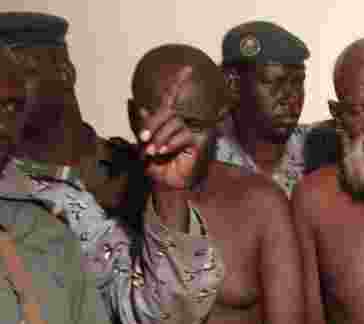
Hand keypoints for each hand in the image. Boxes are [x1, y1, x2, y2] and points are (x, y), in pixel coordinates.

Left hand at [136, 66, 209, 189]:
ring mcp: (191, 132)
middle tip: (144, 139)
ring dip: (160, 137)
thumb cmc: (157, 167)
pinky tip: (164, 152)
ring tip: (153, 152)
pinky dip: (170, 143)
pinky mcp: (197, 142)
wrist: (168, 186)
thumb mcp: (144, 145)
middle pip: (166, 110)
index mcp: (168, 121)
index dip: (178, 82)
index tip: (188, 69)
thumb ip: (142, 126)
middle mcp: (180, 123)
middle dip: (153, 123)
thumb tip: (138, 105)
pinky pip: (182, 135)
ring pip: (173, 123)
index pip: (171, 98)